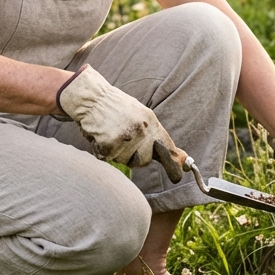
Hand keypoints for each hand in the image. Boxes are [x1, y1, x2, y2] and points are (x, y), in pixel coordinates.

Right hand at [57, 66, 185, 182]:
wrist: (92, 98)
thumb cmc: (116, 108)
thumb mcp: (141, 116)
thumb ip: (158, 137)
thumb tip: (182, 159)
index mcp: (151, 122)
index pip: (166, 148)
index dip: (173, 164)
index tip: (177, 176)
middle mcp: (141, 131)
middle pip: (145, 160)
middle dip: (136, 155)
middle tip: (124, 139)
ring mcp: (125, 139)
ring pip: (125, 161)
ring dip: (118, 153)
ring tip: (112, 134)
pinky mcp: (109, 145)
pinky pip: (109, 159)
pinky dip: (104, 151)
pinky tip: (102, 136)